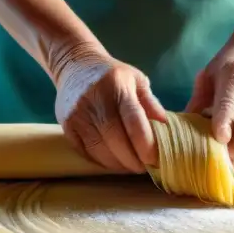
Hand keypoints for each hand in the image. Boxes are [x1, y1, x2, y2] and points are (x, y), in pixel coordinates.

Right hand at [53, 44, 166, 172]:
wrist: (75, 65)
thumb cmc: (113, 75)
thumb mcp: (137, 80)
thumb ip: (151, 103)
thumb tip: (167, 128)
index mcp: (117, 85)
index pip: (133, 121)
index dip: (146, 144)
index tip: (156, 159)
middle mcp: (94, 99)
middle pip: (115, 139)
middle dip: (133, 159)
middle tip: (145, 167)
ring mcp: (77, 113)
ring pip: (98, 149)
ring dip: (118, 163)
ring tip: (131, 166)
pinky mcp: (66, 125)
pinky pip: (85, 152)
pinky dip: (101, 161)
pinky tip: (113, 161)